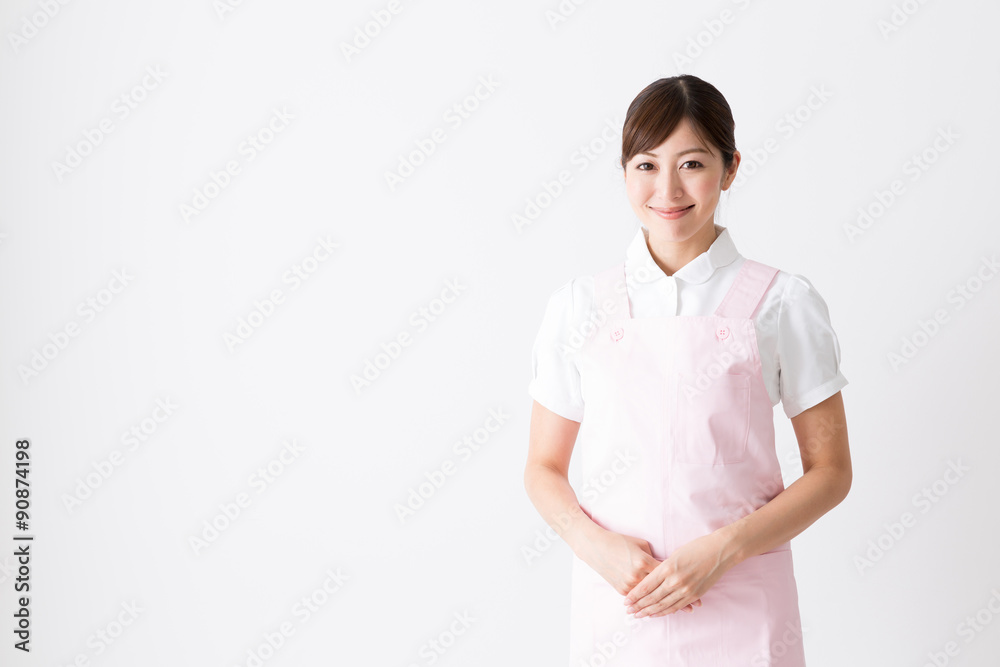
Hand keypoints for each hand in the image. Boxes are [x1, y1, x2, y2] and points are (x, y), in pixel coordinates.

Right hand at [578, 529, 701, 613]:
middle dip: (679, 598)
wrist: (596, 547)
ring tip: (682, 610)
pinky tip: (662, 609)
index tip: (695, 587)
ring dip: (667, 605)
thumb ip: (654, 556)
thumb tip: (666, 564)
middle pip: (661, 590)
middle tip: (694, 605)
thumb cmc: (619, 541)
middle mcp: (637, 575)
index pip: (666, 574)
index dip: (681, 581)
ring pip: (651, 598)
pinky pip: (640, 599)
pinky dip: (651, 604)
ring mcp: (628, 584)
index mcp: (644, 561)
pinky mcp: (621, 589)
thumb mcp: (640, 544)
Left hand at [623, 532, 729, 617]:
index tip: (626, 600)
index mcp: (667, 567)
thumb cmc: (697, 547)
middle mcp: (675, 580)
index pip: (646, 585)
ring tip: (639, 615)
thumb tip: (652, 578)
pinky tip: (656, 614)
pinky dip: (664, 611)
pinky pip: (676, 607)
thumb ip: (663, 568)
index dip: (635, 595)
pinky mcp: (694, 595)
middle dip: (638, 606)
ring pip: (663, 604)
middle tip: (628, 611)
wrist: (720, 551)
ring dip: (649, 611)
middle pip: (652, 597)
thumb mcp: (675, 554)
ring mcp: (686, 589)